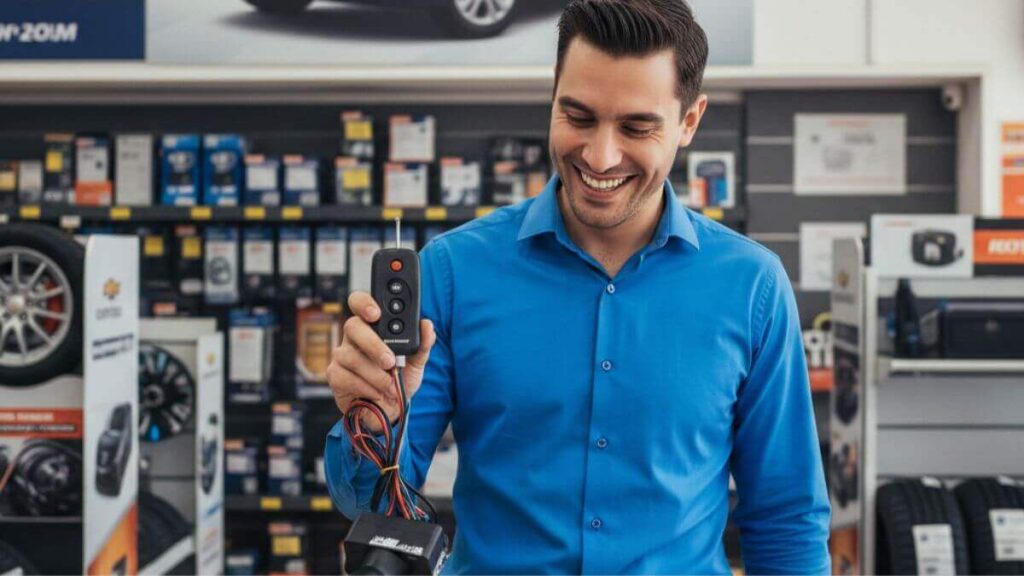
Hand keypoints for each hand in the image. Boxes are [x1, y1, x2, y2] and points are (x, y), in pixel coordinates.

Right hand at [327, 291, 435, 432]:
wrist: (391, 409)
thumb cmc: (400, 380)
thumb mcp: (416, 362)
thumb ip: (422, 344)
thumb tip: (427, 325)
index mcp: (372, 327)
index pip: (360, 303)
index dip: (364, 303)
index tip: (376, 313)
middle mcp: (354, 337)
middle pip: (353, 326)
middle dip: (373, 344)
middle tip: (390, 361)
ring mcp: (342, 356)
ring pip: (350, 355)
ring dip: (374, 373)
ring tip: (389, 384)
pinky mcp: (335, 375)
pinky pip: (345, 376)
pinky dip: (365, 386)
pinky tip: (376, 393)